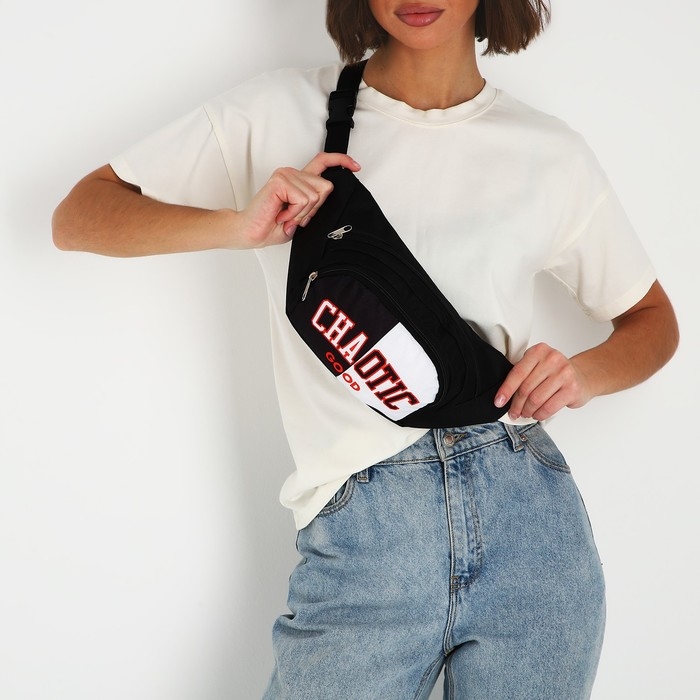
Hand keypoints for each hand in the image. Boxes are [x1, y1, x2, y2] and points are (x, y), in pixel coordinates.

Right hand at [232, 152, 360, 247]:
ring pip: (315, 196)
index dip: (341, 161)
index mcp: (299, 180)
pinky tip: (281, 215)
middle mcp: (293, 173)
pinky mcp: (281, 180)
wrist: (251, 233)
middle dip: (315, 209)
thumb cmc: (272, 226)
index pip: (323, 162)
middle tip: (295, 217)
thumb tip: (328, 197)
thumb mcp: (302, 217)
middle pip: (326, 187)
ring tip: (286, 216)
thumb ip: (315, 205)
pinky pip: (304, 199)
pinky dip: (295, 213)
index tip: (356, 166)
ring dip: (302, 213)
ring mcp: (286, 175)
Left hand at [494, 343, 591, 420]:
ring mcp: (564, 373)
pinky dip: (539, 414)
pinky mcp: (572, 388)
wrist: (582, 376)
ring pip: (536, 399)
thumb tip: (503, 395)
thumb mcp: (537, 365)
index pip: (517, 373)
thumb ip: (522, 374)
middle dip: (516, 404)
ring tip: (526, 413)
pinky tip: (537, 414)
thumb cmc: (555, 373)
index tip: (499, 401)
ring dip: (528, 411)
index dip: (506, 390)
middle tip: (513, 412)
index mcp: (539, 351)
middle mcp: (552, 359)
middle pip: (526, 388)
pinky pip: (549, 407)